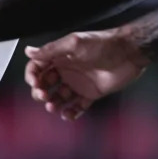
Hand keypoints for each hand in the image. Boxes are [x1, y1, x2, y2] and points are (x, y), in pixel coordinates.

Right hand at [23, 30, 148, 120]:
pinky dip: (71, 113)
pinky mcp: (91, 94)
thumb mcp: (74, 43)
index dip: (32, 75)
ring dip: (53, 104)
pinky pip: (77, 106)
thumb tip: (29, 51)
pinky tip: (67, 115)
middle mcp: (67, 70)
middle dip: (40, 91)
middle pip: (46, 84)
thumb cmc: (102, 43)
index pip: (38, 67)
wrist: (128, 53)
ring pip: (59, 97)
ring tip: (53, 107)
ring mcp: (78, 83)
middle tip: (43, 95)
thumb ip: (51, 49)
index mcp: (60, 56)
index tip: (34, 82)